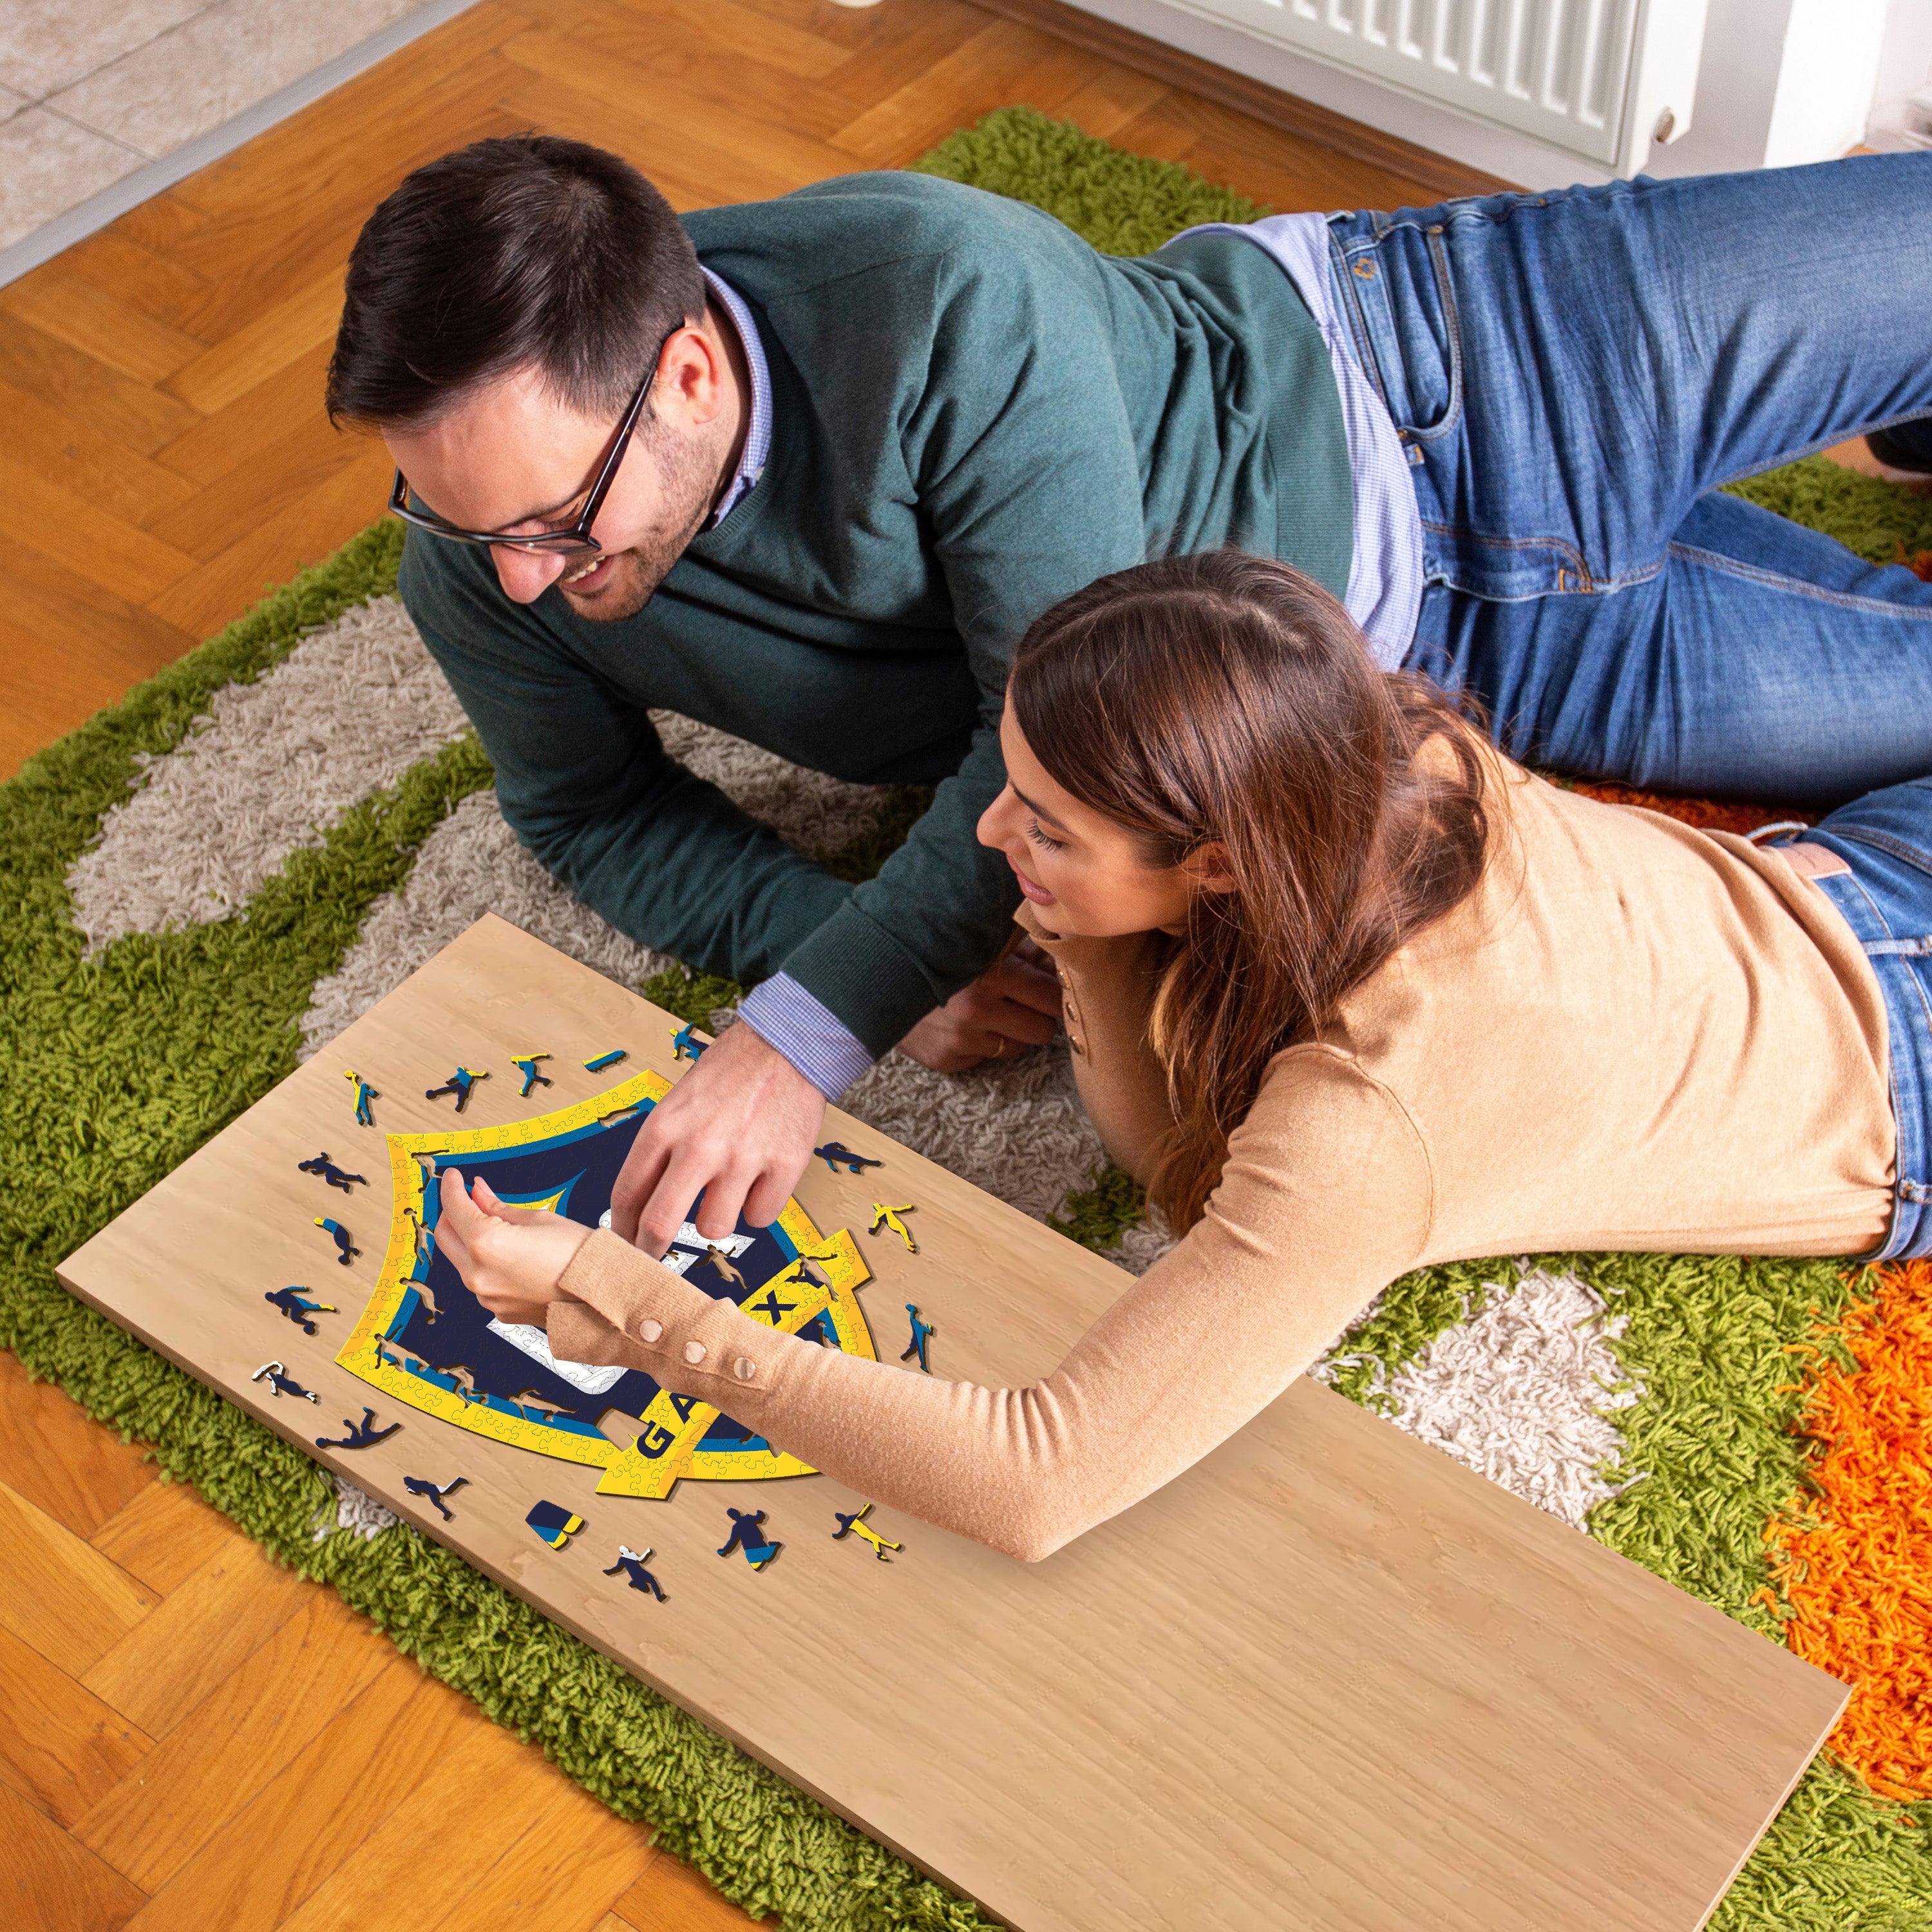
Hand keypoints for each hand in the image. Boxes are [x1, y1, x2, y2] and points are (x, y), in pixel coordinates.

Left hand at [436, 1169, 593, 1321]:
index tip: (454, 1178)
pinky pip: (481, 1281)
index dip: (451, 1187)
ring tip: (495, 1225)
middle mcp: (479, 1274)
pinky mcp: (497, 1310)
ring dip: (469, 1240)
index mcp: (487, 1244)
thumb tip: (479, 1194)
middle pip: (445, 1237)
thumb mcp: (539, 1219)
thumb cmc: (580, 1256)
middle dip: (452, 1214)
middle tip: (468, 1198)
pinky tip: (508, 1253)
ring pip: (461, 1261)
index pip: (455, 1208)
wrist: (603, 1296)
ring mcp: (486, 1297)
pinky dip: (486, 1263)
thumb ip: (499, 1207)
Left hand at [608, 1019, 825, 1254]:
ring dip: (716, 1218)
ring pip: (714, 1228)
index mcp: (665, 1127)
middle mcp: (699, 1147)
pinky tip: (760, 1180)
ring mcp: (742, 1159)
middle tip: (654, 1256)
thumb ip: (662, 1149)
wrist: (786, 1044)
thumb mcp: (679, 1101)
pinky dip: (758, 1206)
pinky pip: (760, 1217)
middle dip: (651, 1250)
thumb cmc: (730, 1071)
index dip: (621, 1230)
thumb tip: (646, 1201)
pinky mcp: (784, 1167)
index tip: (624, 1242)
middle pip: (660, 1225)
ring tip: (726, 1192)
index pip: (627, 1195)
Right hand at [897, 943, 1061, 1072]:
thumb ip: (1023, 950)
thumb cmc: (937, 953)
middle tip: (1023, 1003)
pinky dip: (981, 1044)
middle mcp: (978, 1009)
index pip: (1052, 998)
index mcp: (993, 973)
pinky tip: (963, 1024)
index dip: (1053, 993)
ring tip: (989, 1012)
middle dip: (1037, 1016)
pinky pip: (986, 1059)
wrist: (876, 976)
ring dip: (1010, 1032)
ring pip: (1017, 1048)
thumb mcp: (980, 941)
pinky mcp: (946, 1059)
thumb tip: (1062, 959)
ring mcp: (961, 1039)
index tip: (1046, 988)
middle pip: (1043, 1030)